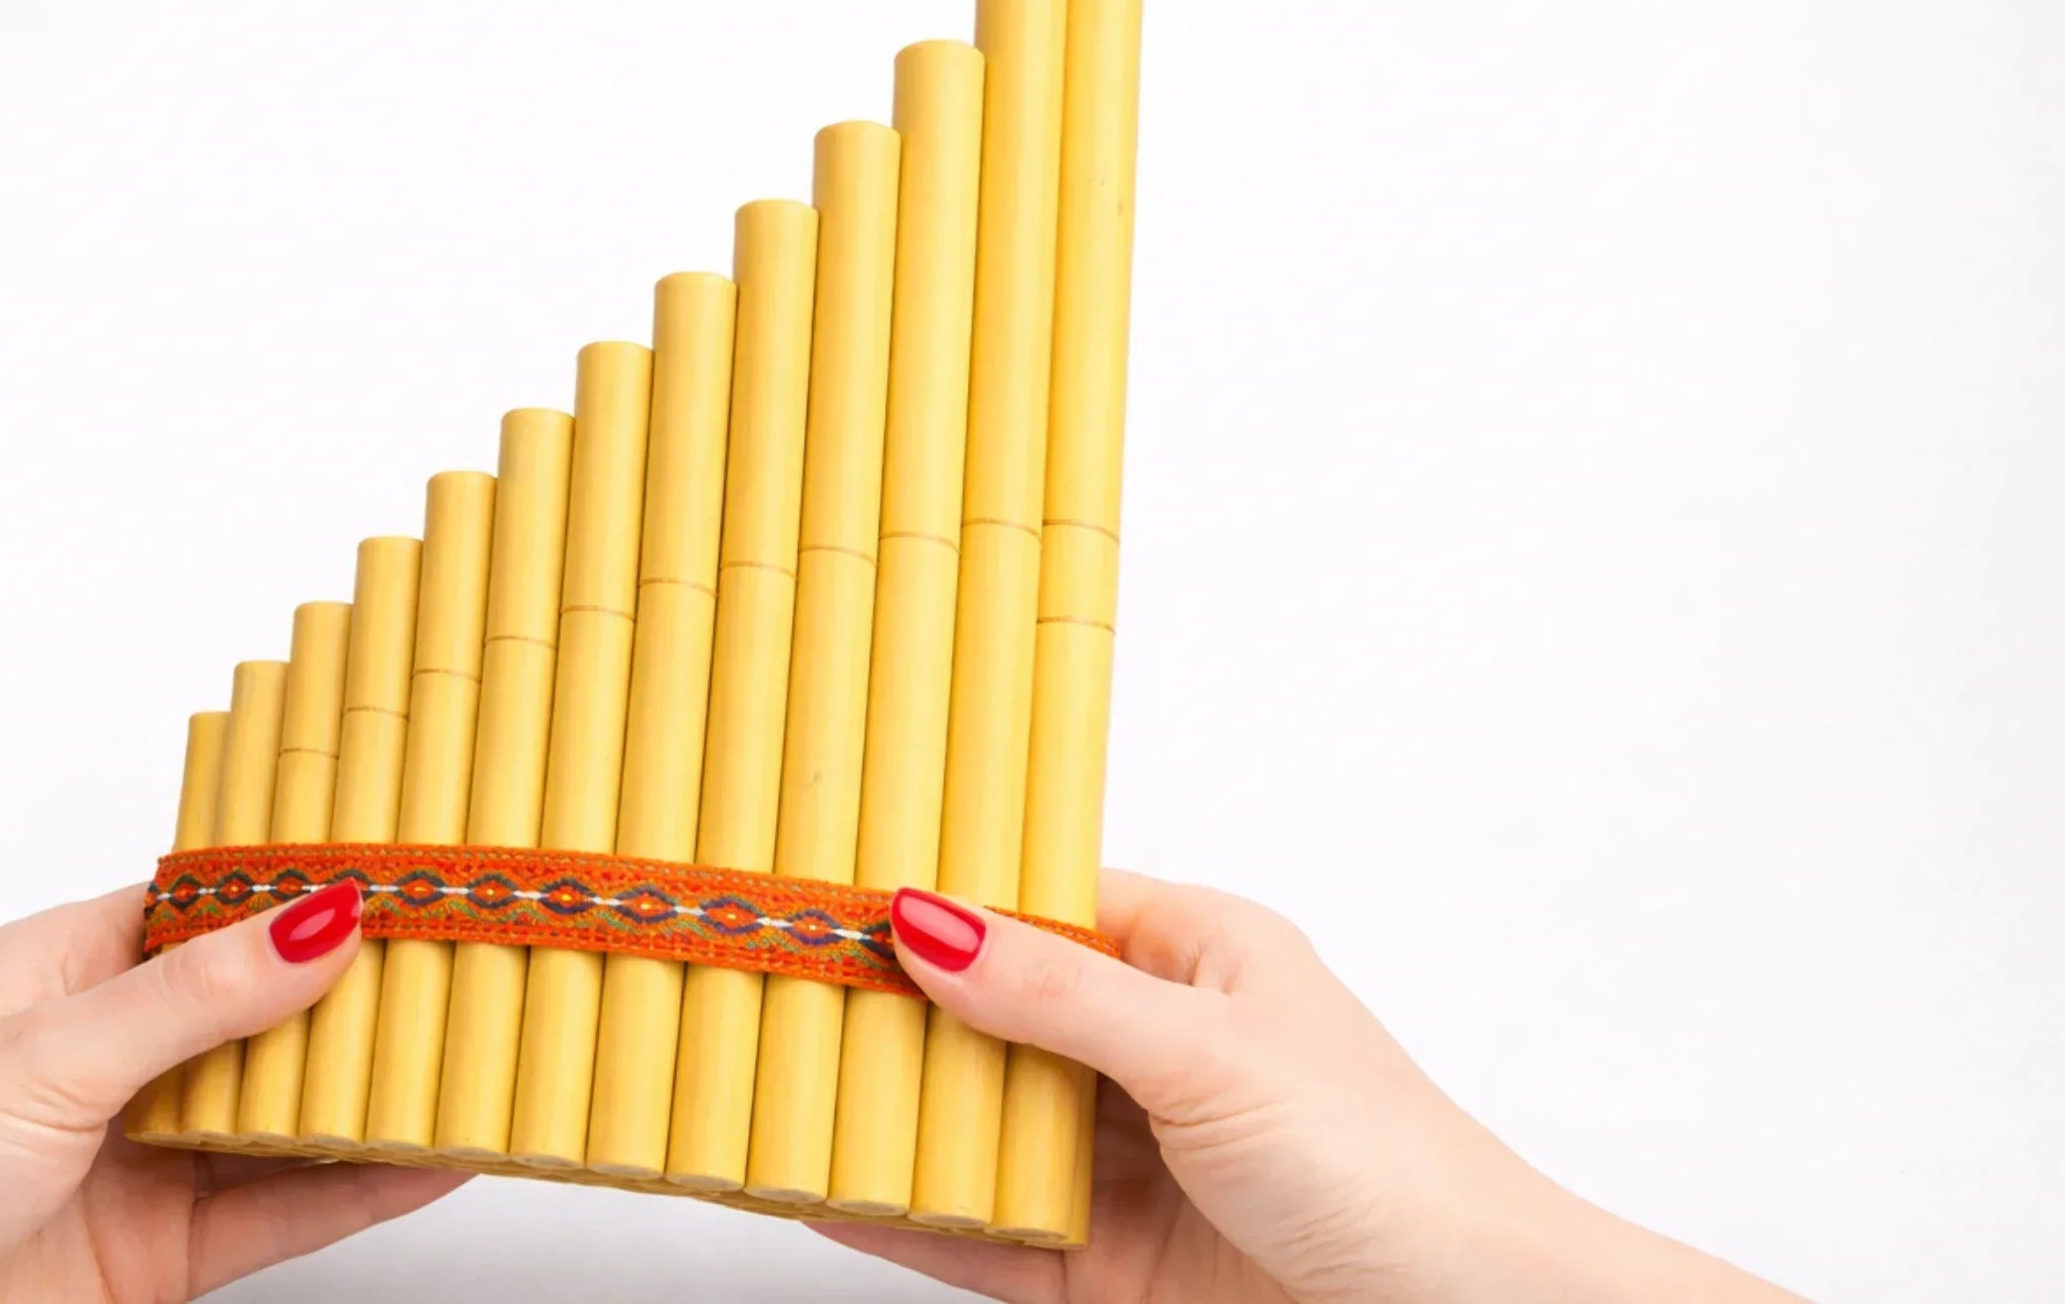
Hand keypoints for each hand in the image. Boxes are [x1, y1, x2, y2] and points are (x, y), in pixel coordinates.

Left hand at [0, 880, 461, 1303]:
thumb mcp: (50, 1057)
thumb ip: (198, 996)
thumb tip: (324, 918)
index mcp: (73, 967)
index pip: (222, 908)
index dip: (317, 891)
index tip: (420, 873)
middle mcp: (119, 1052)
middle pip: (273, 1009)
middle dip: (370, 992)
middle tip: (489, 960)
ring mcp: (146, 1152)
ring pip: (292, 1109)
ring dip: (379, 1090)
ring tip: (494, 1054)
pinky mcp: (163, 1249)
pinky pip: (285, 1205)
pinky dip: (364, 1183)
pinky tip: (436, 1155)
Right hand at [818, 871, 1803, 1303]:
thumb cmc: (1389, 1169)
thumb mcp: (1210, 1054)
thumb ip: (1058, 995)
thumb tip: (926, 919)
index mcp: (1200, 961)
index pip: (1041, 905)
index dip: (940, 897)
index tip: (828, 888)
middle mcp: (1153, 1053)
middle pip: (992, 1019)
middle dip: (893, 1010)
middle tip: (766, 985)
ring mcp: (1128, 1165)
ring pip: (978, 1127)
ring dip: (888, 1116)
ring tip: (769, 1085)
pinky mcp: (1108, 1270)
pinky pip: (986, 1234)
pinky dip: (906, 1219)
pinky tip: (826, 1196)